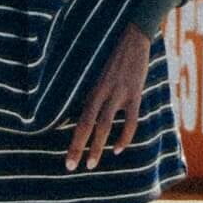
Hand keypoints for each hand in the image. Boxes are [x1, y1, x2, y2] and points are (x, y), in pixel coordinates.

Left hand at [66, 24, 149, 172]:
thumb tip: (83, 112)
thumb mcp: (99, 72)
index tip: (67, 159)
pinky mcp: (135, 92)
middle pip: (87, 125)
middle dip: (78, 148)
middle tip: (71, 167)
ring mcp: (119, 93)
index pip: (79, 120)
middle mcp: (102, 92)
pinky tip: (118, 149)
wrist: (134, 35)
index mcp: (92, 88)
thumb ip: (94, 91)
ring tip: (92, 164)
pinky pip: (130, 120)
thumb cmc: (114, 54)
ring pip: (105, 125)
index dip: (73, 141)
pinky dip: (124, 137)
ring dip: (98, 147)